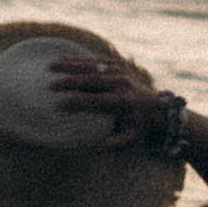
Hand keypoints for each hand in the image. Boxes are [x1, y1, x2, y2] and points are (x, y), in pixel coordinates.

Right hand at [48, 49, 167, 142]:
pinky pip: (95, 61)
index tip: (60, 105)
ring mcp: (119, 72)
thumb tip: (96, 147)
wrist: (157, 106)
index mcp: (123, 102)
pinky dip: (78, 60)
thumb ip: (115, 143)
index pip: (97, 101)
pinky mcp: (117, 65)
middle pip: (92, 81)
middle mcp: (121, 84)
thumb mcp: (131, 138)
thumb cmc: (138, 126)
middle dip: (70, 82)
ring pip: (92, 66)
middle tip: (51, 86)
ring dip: (70, 66)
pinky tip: (62, 59)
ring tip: (50, 67)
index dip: (78, 103)